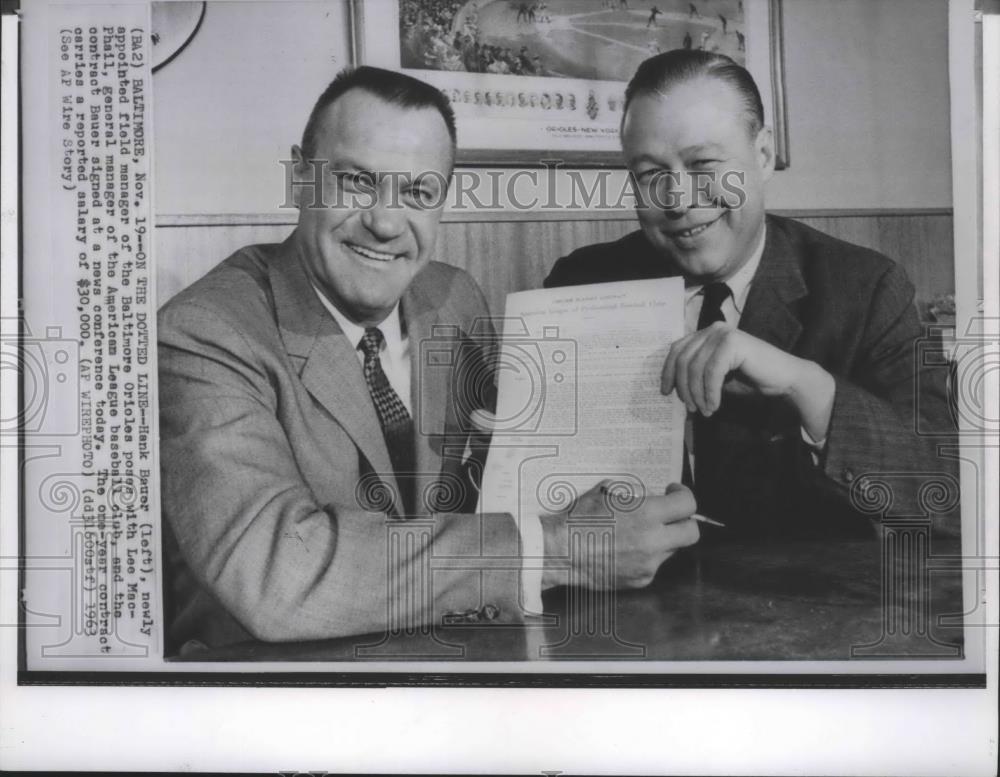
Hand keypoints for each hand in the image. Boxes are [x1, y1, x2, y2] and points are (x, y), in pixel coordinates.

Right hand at [539, 481, 698, 589]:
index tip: (674, 493)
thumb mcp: (605, 493)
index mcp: (647, 515)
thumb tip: (645, 496)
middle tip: (671, 516)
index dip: (684, 496)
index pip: (687, 505)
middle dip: (685, 522)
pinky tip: (626, 550)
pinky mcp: (640, 580)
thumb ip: (632, 495)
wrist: (559, 552)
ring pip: (672, 550)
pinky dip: (646, 556)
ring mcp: (648, 564)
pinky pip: (653, 565)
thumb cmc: (578, 520)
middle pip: (692, 533)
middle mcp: (653, 541)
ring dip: (663, 539)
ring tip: (640, 533)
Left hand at [661, 322, 834, 440]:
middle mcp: (713, 329)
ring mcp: (723, 333)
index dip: (668, 371)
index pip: (677, 350)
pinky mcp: (733, 342)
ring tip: (705, 410)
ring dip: (698, 394)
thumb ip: (697, 376)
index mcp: (706, 333)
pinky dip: (710, 392)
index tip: (665, 392)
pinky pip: (712, 372)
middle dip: (684, 387)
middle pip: (684, 359)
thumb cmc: (751, 379)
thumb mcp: (716, 377)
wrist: (785, 379)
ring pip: (696, 367)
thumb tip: (673, 389)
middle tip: (691, 408)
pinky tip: (714, 405)